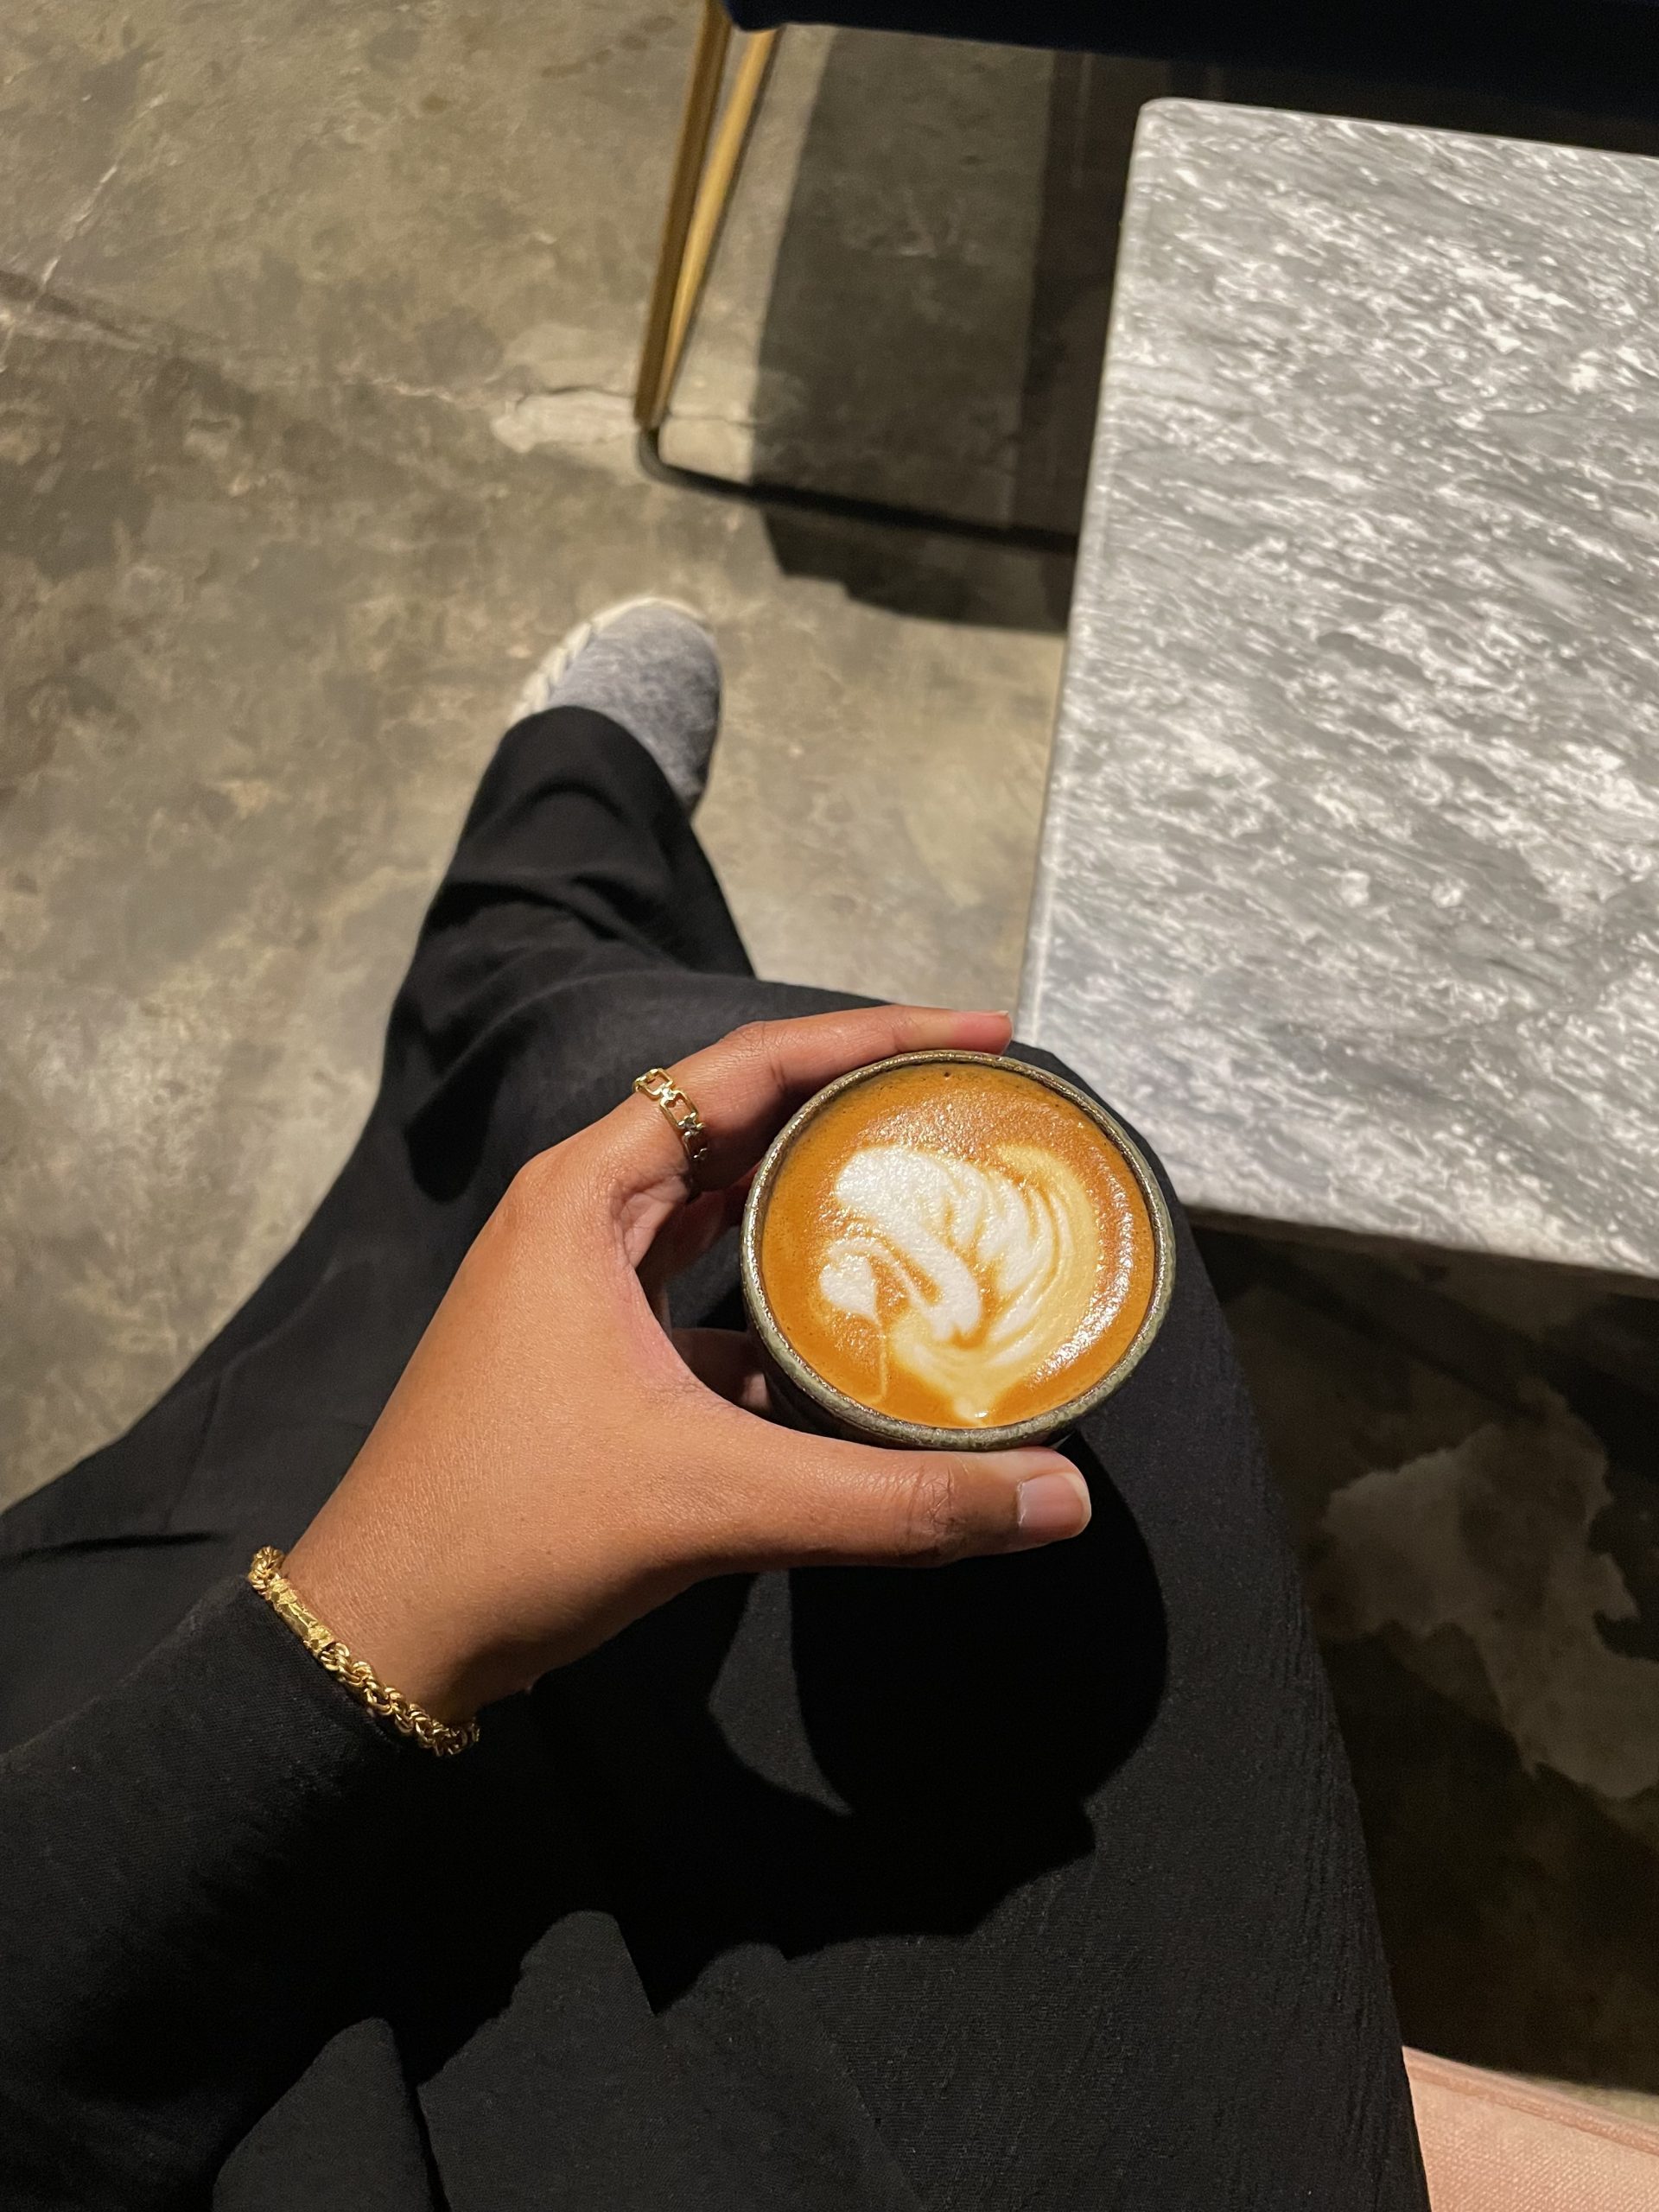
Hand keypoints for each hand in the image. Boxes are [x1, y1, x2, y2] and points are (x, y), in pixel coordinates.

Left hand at [282, 1007, 1091, 1720]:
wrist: (385, 1632)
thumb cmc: (512, 1534)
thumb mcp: (717, 1502)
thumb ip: (892, 1501)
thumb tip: (1059, 1502)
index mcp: (587, 1197)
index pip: (747, 1070)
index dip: (867, 1037)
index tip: (975, 1035)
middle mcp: (581, 1217)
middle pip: (742, 1121)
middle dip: (855, 1104)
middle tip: (967, 1105)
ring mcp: (580, 1286)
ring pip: (722, 1209)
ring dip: (817, 1198)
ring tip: (927, 1194)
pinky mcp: (593, 1354)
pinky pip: (706, 1293)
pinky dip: (782, 1300)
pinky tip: (858, 1341)